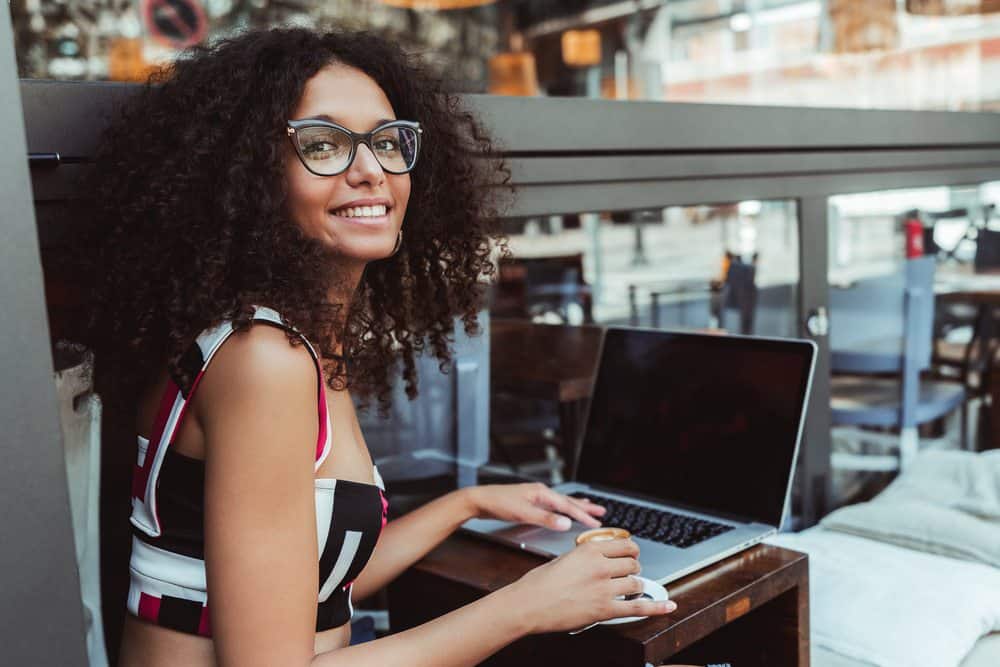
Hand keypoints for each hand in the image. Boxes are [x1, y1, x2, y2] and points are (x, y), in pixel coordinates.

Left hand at [464, 482, 604, 530]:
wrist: (479, 500)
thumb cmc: (498, 504)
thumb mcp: (524, 513)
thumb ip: (546, 519)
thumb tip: (566, 524)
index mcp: (541, 493)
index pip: (567, 506)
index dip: (583, 516)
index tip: (596, 523)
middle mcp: (540, 492)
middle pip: (567, 501)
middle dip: (585, 508)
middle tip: (601, 512)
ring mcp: (535, 496)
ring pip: (561, 502)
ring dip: (576, 506)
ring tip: (589, 507)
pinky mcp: (529, 502)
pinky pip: (552, 505)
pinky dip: (562, 508)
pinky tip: (562, 511)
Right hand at [506, 538, 676, 633]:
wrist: (528, 604)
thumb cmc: (539, 583)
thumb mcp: (564, 558)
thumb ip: (586, 557)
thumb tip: (601, 560)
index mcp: (589, 551)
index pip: (625, 546)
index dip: (631, 552)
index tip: (631, 555)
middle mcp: (600, 567)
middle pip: (633, 565)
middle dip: (633, 569)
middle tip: (629, 574)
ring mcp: (604, 589)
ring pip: (636, 583)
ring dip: (637, 586)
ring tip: (631, 589)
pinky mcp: (605, 610)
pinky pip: (638, 608)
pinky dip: (656, 608)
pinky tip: (668, 606)